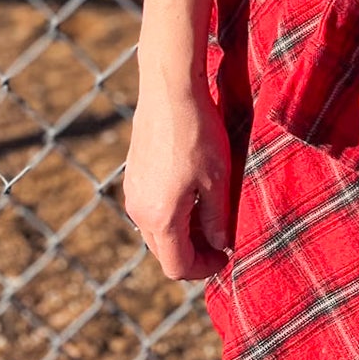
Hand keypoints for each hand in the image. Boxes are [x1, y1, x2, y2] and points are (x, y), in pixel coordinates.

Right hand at [123, 76, 233, 281]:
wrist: (169, 91)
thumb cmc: (198, 134)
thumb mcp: (217, 180)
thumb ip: (217, 219)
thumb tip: (220, 244)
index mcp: (160, 219)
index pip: (177, 266)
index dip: (204, 268)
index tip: (226, 255)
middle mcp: (139, 212)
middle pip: (164, 252)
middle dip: (193, 252)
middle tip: (221, 237)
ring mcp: (133, 193)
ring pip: (156, 231)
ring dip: (182, 232)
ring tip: (210, 212)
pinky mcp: (134, 175)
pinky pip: (150, 208)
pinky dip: (170, 213)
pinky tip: (192, 191)